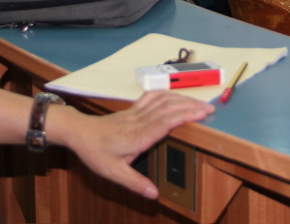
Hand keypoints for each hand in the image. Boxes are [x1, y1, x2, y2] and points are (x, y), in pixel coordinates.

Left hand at [58, 91, 213, 198]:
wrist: (79, 132)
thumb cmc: (95, 152)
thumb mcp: (113, 173)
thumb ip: (135, 183)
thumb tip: (154, 194)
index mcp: (137, 137)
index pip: (166, 122)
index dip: (186, 115)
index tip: (203, 113)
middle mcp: (139, 121)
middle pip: (169, 108)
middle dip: (191, 106)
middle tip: (210, 109)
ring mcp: (135, 112)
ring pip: (162, 99)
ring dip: (182, 98)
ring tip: (198, 102)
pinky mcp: (132, 109)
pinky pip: (152, 97)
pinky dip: (167, 93)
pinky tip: (176, 96)